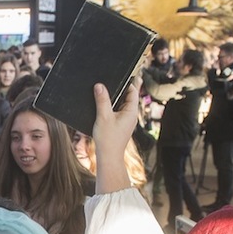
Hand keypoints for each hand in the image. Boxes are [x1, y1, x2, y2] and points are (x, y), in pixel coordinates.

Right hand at [92, 77, 140, 193]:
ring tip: (103, 94)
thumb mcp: (103, 117)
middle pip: (126, 97)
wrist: (109, 157)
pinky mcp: (120, 126)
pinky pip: (117, 112)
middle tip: (108, 83)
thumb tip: (100, 85)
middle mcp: (131, 115)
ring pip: (121, 105)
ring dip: (113, 100)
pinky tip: (101, 108)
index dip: (127, 82)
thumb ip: (102, 100)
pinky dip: (110, 108)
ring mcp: (126, 121)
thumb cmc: (108, 139)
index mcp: (131, 111)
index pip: (132, 91)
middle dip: (118, 90)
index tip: (119, 75)